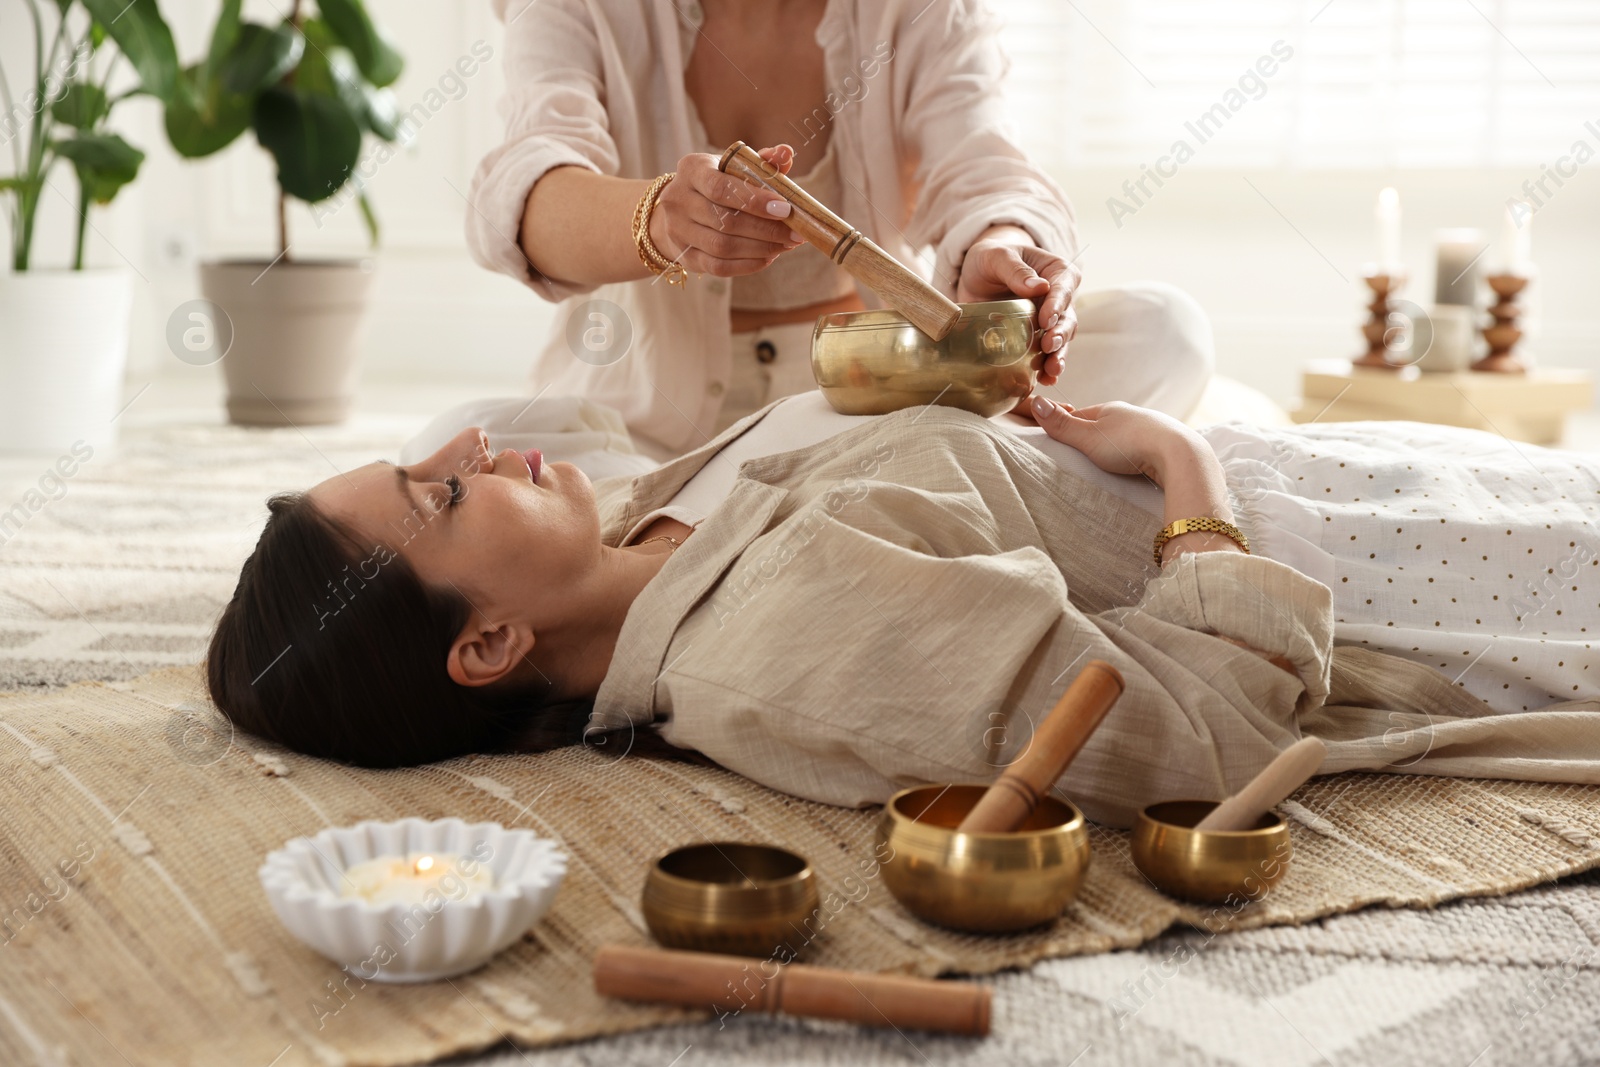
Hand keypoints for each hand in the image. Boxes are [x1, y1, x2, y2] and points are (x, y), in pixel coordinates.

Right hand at [648, 144, 806, 275]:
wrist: (680, 209)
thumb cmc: (717, 183)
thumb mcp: (734, 166)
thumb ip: (761, 162)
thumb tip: (786, 153)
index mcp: (692, 170)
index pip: (721, 188)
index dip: (755, 200)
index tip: (785, 209)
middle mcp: (678, 200)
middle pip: (725, 221)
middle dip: (766, 229)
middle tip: (796, 234)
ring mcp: (678, 231)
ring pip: (723, 247)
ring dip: (761, 248)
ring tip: (786, 245)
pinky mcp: (685, 256)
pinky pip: (719, 267)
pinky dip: (748, 264)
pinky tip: (769, 257)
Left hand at [955, 236, 1079, 386]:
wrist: (976, 276)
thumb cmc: (990, 258)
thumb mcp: (997, 256)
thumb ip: (1016, 269)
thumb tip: (1038, 286)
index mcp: (1057, 272)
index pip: (1064, 287)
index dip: (1058, 304)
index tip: (1046, 319)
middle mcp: (1059, 298)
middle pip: (1067, 318)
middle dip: (1060, 335)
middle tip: (1048, 347)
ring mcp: (1049, 320)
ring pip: (1060, 340)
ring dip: (1057, 356)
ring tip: (1051, 371)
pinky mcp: (1035, 338)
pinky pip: (1045, 355)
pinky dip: (1045, 368)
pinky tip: (1043, 380)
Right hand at [1027, 397, 1201, 485]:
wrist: (1177, 454)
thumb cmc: (1129, 444)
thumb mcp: (1088, 436)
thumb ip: (1062, 425)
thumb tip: (1036, 401)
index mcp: (1110, 408)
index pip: (1081, 414)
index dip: (1068, 426)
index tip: (1058, 440)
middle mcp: (1131, 414)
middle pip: (1104, 425)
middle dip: (1093, 438)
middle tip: (1082, 456)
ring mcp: (1150, 428)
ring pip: (1125, 436)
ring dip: (1116, 448)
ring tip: (1109, 464)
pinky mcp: (1164, 445)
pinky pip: (1142, 448)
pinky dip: (1134, 456)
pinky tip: (1134, 466)